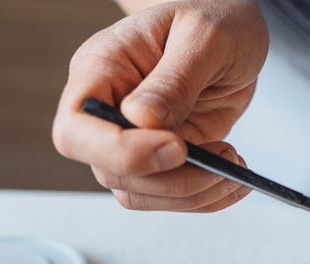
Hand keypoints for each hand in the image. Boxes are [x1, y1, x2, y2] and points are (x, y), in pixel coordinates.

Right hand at [52, 0, 267, 211]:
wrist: (230, 28)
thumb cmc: (214, 17)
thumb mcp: (204, 36)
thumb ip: (175, 79)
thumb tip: (141, 121)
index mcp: (101, 68)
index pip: (76, 130)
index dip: (118, 152)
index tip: (176, 147)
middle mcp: (108, 108)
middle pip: (111, 171)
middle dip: (171, 178)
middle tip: (223, 158)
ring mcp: (132, 139)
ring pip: (138, 193)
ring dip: (191, 193)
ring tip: (232, 166)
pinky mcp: (160, 160)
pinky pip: (169, 197)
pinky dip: (204, 198)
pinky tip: (232, 178)